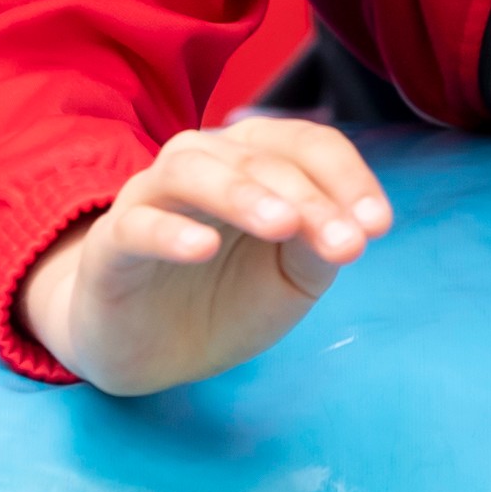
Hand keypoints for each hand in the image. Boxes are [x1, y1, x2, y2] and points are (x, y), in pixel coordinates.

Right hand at [18, 118, 394, 395]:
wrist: (143, 347)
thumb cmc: (223, 297)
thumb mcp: (289, 279)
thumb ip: (318, 248)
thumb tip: (355, 231)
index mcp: (254, 161)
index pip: (308, 144)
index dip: (348, 177)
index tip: (378, 225)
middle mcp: (203, 162)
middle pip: (261, 159)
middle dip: (312, 199)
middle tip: (347, 245)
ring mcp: (151, 197)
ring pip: (194, 171)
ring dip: (244, 195)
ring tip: (284, 226)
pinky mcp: (112, 243)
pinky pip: (137, 224)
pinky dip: (170, 231)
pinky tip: (202, 249)